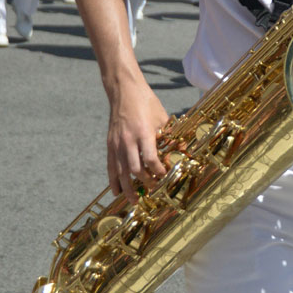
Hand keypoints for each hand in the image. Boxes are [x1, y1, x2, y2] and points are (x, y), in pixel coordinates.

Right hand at [107, 82, 169, 199]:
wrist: (124, 91)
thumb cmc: (146, 103)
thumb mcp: (162, 118)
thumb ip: (171, 136)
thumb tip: (183, 151)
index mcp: (143, 133)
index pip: (150, 159)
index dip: (158, 171)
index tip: (164, 176)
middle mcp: (128, 140)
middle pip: (135, 169)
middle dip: (145, 183)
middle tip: (153, 190)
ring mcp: (117, 143)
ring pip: (120, 172)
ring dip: (128, 188)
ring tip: (134, 201)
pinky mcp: (110, 144)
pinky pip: (111, 166)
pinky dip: (113, 180)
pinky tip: (117, 191)